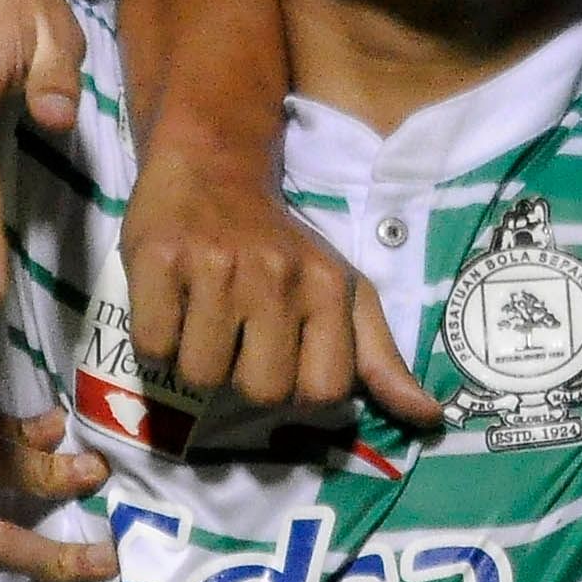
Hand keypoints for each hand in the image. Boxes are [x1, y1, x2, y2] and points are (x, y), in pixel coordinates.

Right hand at [122, 133, 444, 431]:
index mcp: (328, 287)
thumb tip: (429, 418)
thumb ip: (381, 358)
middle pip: (261, 391)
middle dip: (242, 378)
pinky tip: (171, 305)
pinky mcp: (158, 258)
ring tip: (201, 319)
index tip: (282, 358)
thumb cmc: (281, 242)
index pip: (324, 391)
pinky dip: (156, 339)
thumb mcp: (343, 290)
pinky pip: (152, 346)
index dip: (299, 391)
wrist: (214, 164)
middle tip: (236, 337)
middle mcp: (277, 275)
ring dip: (195, 359)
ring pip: (200, 375)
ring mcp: (215, 266)